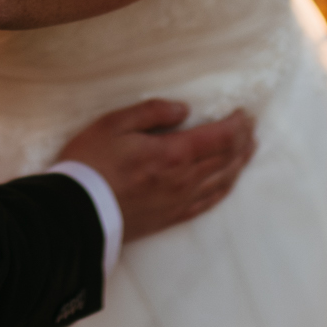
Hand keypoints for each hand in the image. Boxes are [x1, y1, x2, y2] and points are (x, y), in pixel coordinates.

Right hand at [55, 101, 254, 241]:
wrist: (75, 212)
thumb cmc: (90, 163)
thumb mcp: (114, 123)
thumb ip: (152, 112)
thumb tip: (184, 109)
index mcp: (172, 153)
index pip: (219, 137)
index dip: (237, 125)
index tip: (245, 113)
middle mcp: (183, 179)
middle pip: (225, 159)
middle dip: (242, 141)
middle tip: (252, 128)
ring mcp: (179, 201)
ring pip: (221, 181)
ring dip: (239, 164)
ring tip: (249, 151)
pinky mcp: (171, 217)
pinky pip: (208, 203)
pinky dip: (224, 189)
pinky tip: (228, 183)